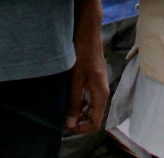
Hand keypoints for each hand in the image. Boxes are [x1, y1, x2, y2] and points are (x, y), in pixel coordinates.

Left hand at [65, 8, 107, 133]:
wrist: (87, 34)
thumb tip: (70, 124)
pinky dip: (78, 102)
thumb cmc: (82, 55)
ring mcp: (98, 86)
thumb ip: (74, 102)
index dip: (81, 128)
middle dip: (78, 121)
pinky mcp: (93, 81)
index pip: (95, 123)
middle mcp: (102, 92)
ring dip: (77, 111)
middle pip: (92, 116)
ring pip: (89, 108)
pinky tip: (66, 97)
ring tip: (62, 108)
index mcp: (100, 94)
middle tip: (61, 117)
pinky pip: (87, 98)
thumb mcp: (75, 81)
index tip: (66, 125)